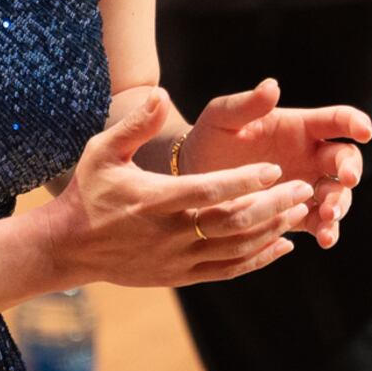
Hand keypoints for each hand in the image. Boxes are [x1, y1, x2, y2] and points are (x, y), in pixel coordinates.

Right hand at [38, 87, 315, 288]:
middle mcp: (169, 234)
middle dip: (272, 206)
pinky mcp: (180, 276)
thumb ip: (135, 124)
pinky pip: (227, 270)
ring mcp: (176, 260)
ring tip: (300, 210)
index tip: (274, 169)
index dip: (244, 182)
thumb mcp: (103, 151)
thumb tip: (160, 94)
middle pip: (231, 223)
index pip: (207, 191)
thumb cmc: (88, 192)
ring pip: (235, 249)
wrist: (69, 248)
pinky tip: (284, 245)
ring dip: (271, 230)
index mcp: (153, 201)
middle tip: (302, 188)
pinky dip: (258, 259)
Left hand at [173, 78, 371, 248]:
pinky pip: (319, 223)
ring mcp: (305, 186)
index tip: (365, 131)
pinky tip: (324, 238)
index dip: (354, 123)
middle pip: (345, 159)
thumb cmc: (209, 138)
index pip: (335, 120)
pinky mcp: (295, 214)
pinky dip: (327, 230)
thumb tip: (272, 85)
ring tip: (328, 217)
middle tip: (347, 179)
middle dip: (351, 169)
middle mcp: (309, 156)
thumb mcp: (221, 118)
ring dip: (339, 205)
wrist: (192, 177)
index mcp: (299, 127)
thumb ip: (246, 104)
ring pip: (337, 194)